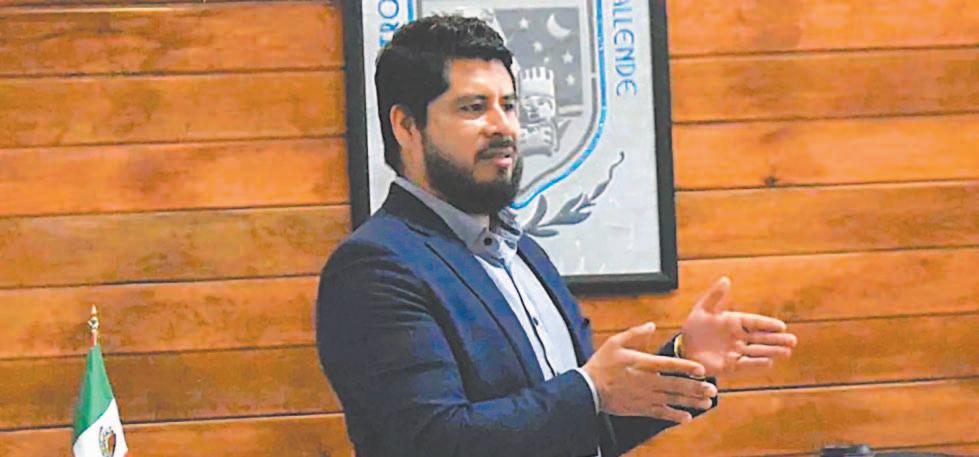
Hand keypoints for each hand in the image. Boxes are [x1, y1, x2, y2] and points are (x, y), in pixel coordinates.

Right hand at [582, 322, 717, 422]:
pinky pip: (661, 413)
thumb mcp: (615, 342)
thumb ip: (635, 333)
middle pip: (677, 385)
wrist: (588, 389)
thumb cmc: (601, 365)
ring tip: (706, 402)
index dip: (687, 367)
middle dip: (696, 388)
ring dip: (691, 402)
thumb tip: (651, 326)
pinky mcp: (640, 408)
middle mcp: (647, 381)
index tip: (702, 370)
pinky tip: (686, 417)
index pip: (670, 365)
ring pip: (673, 400)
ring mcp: (645, 396)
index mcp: (643, 363)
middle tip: (712, 389)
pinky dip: (674, 416)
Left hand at [680, 277, 797, 376]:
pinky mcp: (730, 365)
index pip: (754, 322)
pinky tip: (769, 362)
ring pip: (756, 351)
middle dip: (776, 340)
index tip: (782, 326)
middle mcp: (738, 337)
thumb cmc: (695, 326)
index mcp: (734, 321)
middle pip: (761, 338)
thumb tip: (725, 279)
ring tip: (787, 352)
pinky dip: (756, 363)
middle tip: (793, 341)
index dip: (768, 324)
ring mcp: (735, 351)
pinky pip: (745, 364)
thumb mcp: (703, 309)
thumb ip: (715, 296)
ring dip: (771, 351)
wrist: (685, 346)